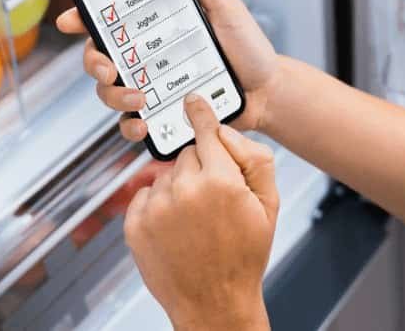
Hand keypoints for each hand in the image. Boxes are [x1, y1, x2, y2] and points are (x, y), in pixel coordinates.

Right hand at [56, 0, 280, 141]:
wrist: (269, 90)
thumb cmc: (248, 47)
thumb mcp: (226, 8)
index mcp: (154, 29)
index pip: (109, 21)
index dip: (81, 18)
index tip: (69, 19)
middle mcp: (145, 57)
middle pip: (97, 58)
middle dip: (93, 62)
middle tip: (110, 66)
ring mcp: (150, 87)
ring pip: (108, 92)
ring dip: (114, 96)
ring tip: (140, 97)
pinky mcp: (160, 115)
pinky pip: (131, 125)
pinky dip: (130, 127)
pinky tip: (143, 124)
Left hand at [124, 94, 277, 330]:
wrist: (215, 303)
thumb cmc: (244, 256)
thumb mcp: (269, 205)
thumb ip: (255, 159)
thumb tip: (225, 133)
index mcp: (220, 181)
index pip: (206, 132)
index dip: (201, 115)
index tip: (192, 102)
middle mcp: (184, 191)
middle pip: (188, 154)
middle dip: (200, 168)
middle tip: (213, 198)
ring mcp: (156, 208)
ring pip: (166, 174)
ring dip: (178, 187)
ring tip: (195, 219)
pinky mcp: (135, 225)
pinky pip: (144, 194)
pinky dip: (156, 204)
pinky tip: (175, 227)